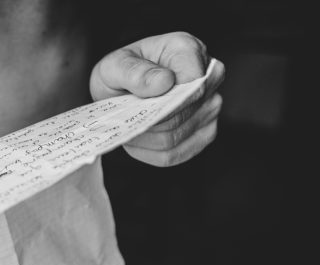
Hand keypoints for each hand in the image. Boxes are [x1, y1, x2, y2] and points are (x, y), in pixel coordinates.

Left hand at [90, 31, 224, 166]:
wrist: (122, 89)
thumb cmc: (121, 73)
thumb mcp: (113, 66)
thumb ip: (133, 71)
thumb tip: (163, 82)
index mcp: (187, 50)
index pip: (193, 86)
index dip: (165, 103)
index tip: (139, 105)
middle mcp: (208, 76)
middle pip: (180, 116)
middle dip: (147, 121)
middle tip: (127, 115)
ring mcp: (210, 106)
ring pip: (175, 139)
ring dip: (145, 138)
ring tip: (132, 124)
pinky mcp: (204, 133)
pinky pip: (175, 155)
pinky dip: (150, 152)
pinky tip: (140, 138)